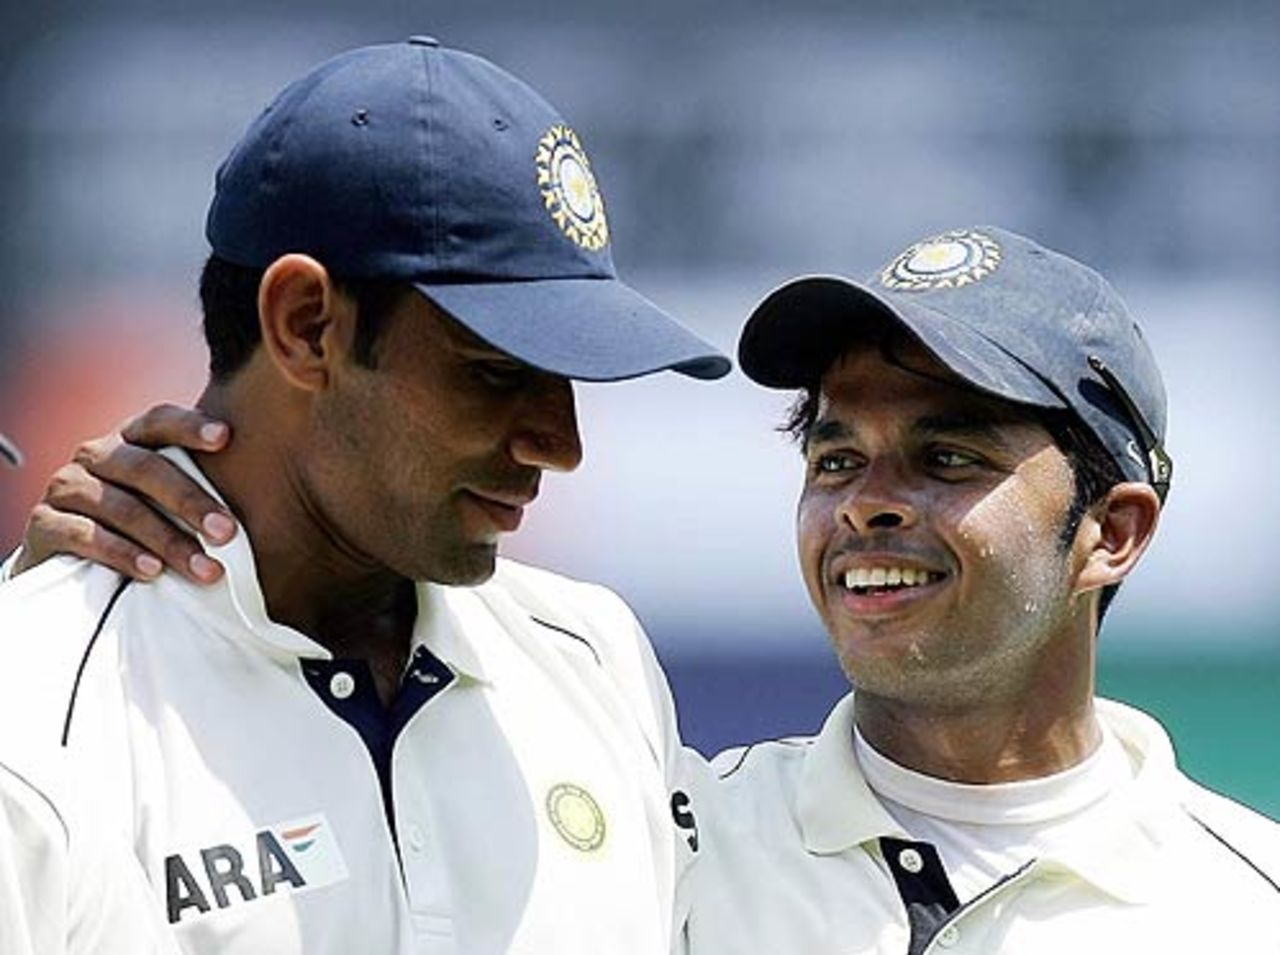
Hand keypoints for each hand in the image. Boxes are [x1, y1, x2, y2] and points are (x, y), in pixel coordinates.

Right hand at [13, 404, 238, 583]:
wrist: (73, 554)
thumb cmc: (143, 518)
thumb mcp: (168, 496)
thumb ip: (204, 481)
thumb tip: (279, 482)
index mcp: (131, 439)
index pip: (159, 420)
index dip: (190, 426)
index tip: (226, 438)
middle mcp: (96, 455)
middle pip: (146, 469)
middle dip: (192, 502)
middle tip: (229, 534)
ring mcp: (67, 487)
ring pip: (121, 508)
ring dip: (168, 541)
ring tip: (205, 569)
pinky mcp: (45, 524)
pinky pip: (85, 536)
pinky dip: (122, 554)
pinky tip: (152, 573)